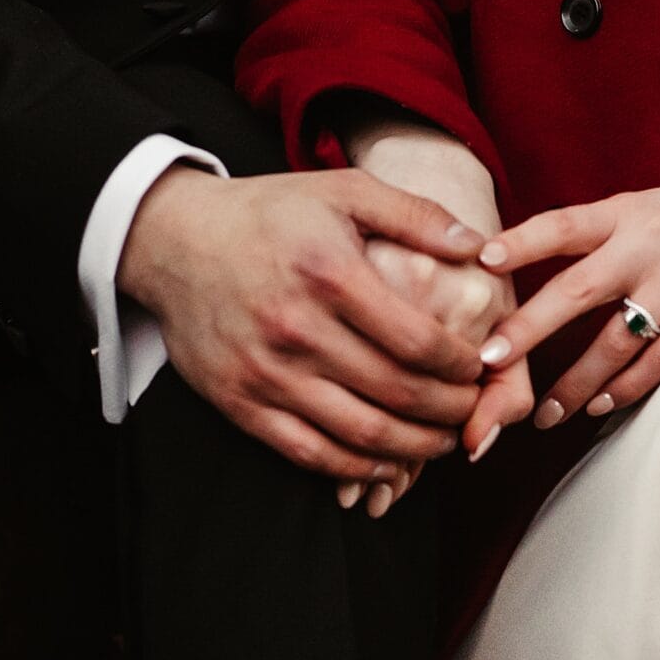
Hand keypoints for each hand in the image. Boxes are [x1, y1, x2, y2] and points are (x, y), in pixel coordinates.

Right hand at [118, 165, 487, 481]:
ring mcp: (266, 373)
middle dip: (450, 410)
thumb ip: (416, 214)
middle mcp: (297, 329)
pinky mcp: (240, 404)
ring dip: (415, 447)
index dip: (463, 365)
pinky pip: (310, 454)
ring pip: (360, 434)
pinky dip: (358, 469)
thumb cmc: (271, 213)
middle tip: (475, 409)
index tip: (484, 366)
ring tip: (443, 439)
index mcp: (330, 274)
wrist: (175, 241)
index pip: (418, 341)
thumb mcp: (344, 190)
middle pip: (397, 393)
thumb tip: (481, 246)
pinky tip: (388, 462)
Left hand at [466, 157, 659, 454]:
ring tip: (544, 412)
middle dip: (531, 327)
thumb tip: (509, 267)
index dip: (523, 240)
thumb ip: (588, 235)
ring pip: (619, 340)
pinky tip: (601, 405)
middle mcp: (650, 244)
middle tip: (491, 359)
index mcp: (625, 211)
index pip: (564, 224)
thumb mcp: (636, 207)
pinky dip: (630, 387)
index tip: (483, 260)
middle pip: (580, 289)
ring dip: (578, 381)